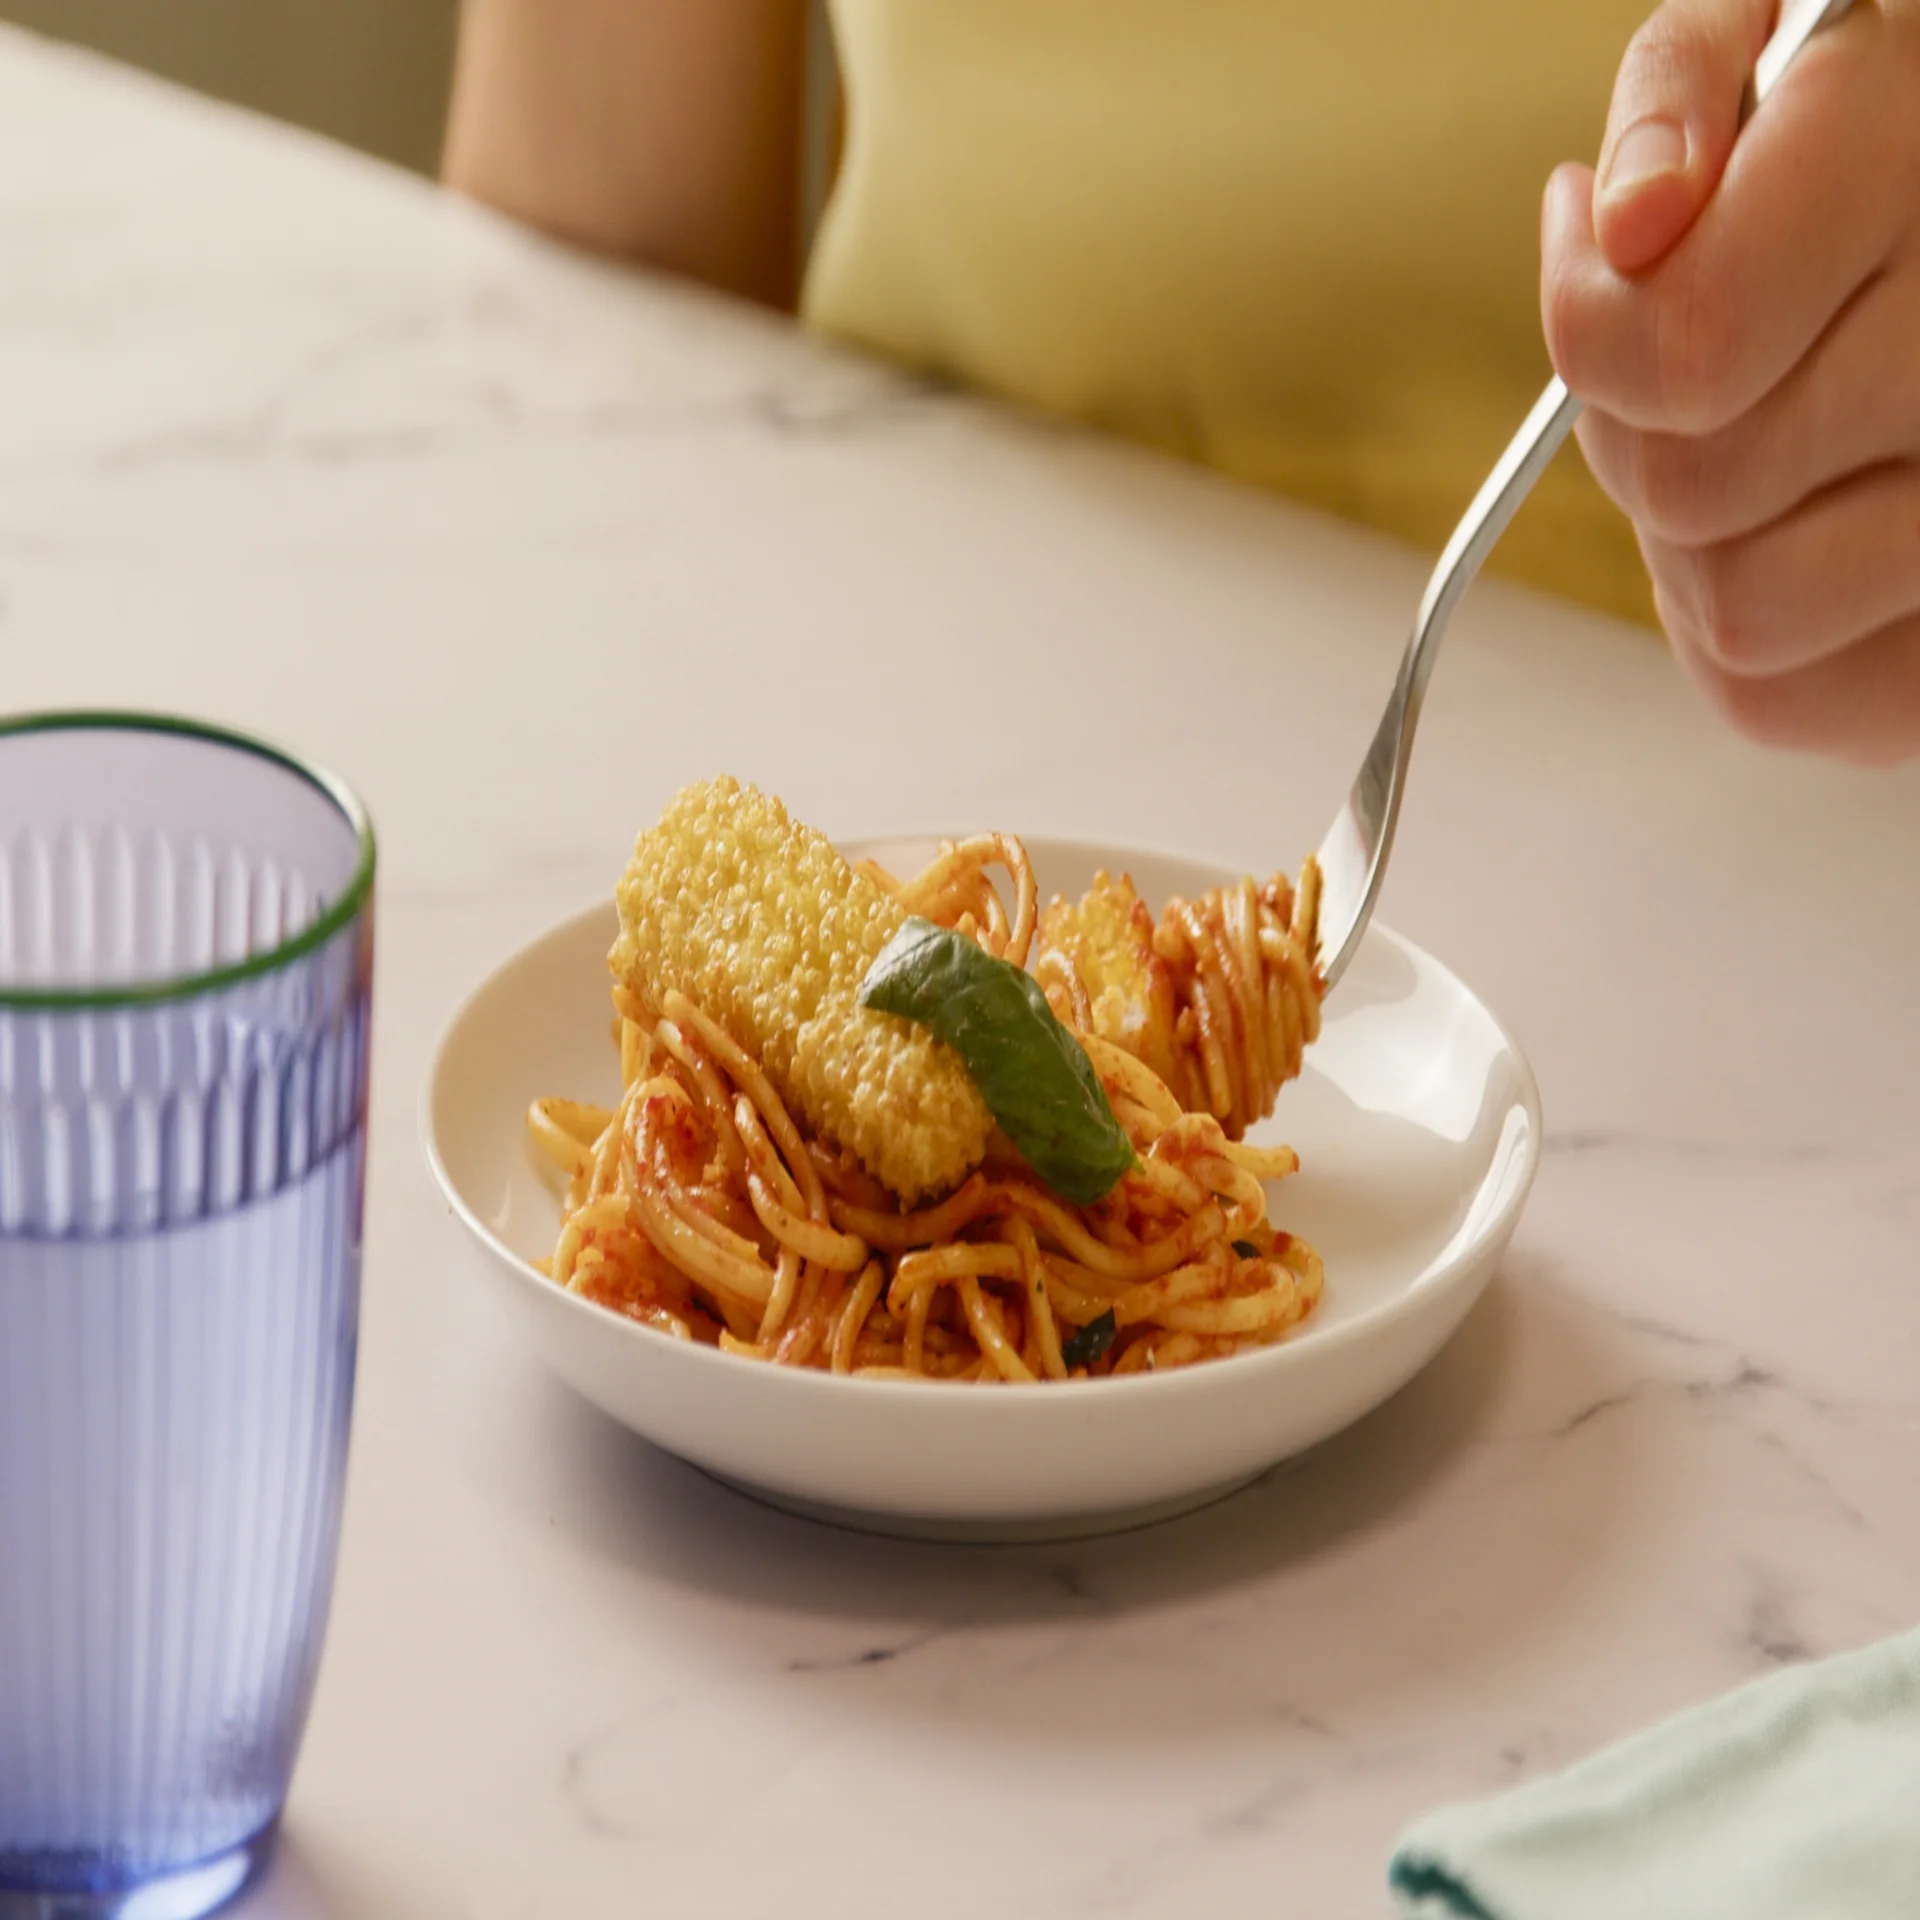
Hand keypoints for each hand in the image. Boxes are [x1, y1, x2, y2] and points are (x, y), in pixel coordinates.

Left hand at [1541, 0, 1919, 762]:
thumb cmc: (1878, 142)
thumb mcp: (1789, 38)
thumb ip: (1686, 84)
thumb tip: (1628, 218)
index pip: (1687, 343)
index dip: (1592, 326)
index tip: (1601, 241)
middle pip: (1690, 486)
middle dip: (1642, 429)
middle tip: (1698, 349)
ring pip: (1733, 608)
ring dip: (1690, 539)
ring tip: (1756, 441)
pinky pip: (1773, 699)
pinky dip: (1736, 634)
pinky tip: (1793, 525)